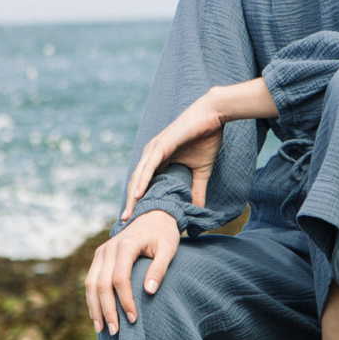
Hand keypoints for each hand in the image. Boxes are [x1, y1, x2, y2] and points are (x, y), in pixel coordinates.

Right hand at [85, 209, 179, 334]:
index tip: (134, 319)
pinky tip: (96, 315)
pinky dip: (92, 298)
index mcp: (126, 245)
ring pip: (90, 283)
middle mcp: (109, 248)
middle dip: (107, 310)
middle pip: (101, 284)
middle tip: (115, 332)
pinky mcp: (100, 256)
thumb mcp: (169, 249)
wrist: (153, 215)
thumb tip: (149, 291)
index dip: (125, 301)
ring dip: (94, 307)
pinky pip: (90, 279)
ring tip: (101, 329)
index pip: (120, 279)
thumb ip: (159, 269)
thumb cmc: (164, 234)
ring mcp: (101, 252)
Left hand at [121, 94, 225, 223]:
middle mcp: (152, 155)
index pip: (143, 184)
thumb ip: (197, 190)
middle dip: (130, 203)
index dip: (138, 202)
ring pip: (139, 176)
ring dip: (132, 196)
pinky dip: (142, 180)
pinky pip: (149, 166)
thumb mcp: (201, 172)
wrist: (213, 116)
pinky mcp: (161, 145)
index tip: (134, 220)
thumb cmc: (206, 139)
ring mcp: (154, 149)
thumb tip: (198, 210)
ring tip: (128, 214)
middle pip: (136, 183)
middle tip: (125, 222)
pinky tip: (137, 195)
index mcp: (158, 161)